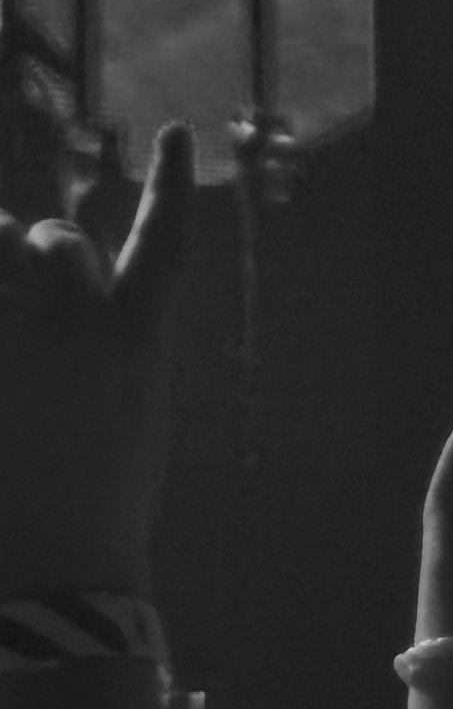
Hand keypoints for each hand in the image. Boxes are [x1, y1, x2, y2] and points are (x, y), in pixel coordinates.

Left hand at [0, 123, 195, 600]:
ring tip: (8, 311)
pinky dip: (0, 321)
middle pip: (55, 241)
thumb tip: (73, 285)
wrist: (58, 578)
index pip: (165, 239)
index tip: (179, 131)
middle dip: (37, 250)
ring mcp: (20, 344)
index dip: (172, 182)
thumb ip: (108, 346)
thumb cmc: (99, 504)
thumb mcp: (132, 412)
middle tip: (20, 276)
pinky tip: (7, 380)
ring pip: (0, 251)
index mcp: (138, 340)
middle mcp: (82, 327)